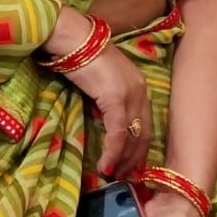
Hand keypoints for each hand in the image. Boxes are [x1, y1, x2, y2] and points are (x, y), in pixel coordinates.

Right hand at [63, 45, 151, 178]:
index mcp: (139, 86)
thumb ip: (108, 98)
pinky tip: (106, 166)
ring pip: (133, 137)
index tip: (131, 165)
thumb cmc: (80, 55)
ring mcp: (130, 95)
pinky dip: (113, 152)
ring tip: (113, 176)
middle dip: (134, 159)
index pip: (145, 124)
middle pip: (144, 134)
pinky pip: (118, 133)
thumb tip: (103, 119)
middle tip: (123, 177)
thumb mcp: (101, 80)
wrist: (72, 38)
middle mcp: (140, 91)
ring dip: (124, 161)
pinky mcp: (116, 99)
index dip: (139, 148)